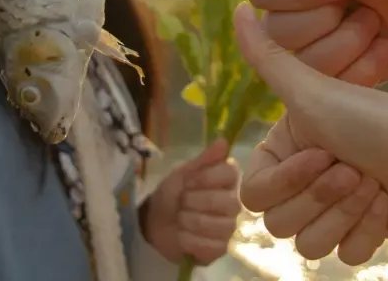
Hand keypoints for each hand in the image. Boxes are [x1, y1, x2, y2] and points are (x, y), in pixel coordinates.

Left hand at [142, 138, 241, 264]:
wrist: (154, 224)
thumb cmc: (170, 195)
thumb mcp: (180, 174)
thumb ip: (202, 159)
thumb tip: (224, 140)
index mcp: (226, 179)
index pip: (231, 172)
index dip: (206, 177)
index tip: (188, 180)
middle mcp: (233, 201)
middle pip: (228, 201)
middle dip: (195, 202)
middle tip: (181, 202)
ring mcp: (229, 226)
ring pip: (219, 225)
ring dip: (190, 222)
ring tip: (180, 218)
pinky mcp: (220, 248)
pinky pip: (212, 246)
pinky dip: (190, 240)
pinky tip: (183, 236)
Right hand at [234, 4, 387, 264]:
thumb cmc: (371, 116)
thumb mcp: (309, 89)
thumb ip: (266, 54)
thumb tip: (239, 7)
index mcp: (283, 152)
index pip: (254, 195)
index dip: (288, 180)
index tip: (323, 151)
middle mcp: (302, 181)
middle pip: (281, 225)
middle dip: (323, 197)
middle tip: (354, 166)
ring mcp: (332, 209)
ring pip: (312, 245)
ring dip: (348, 213)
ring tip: (373, 181)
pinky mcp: (363, 231)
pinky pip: (348, 255)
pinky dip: (369, 229)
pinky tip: (387, 198)